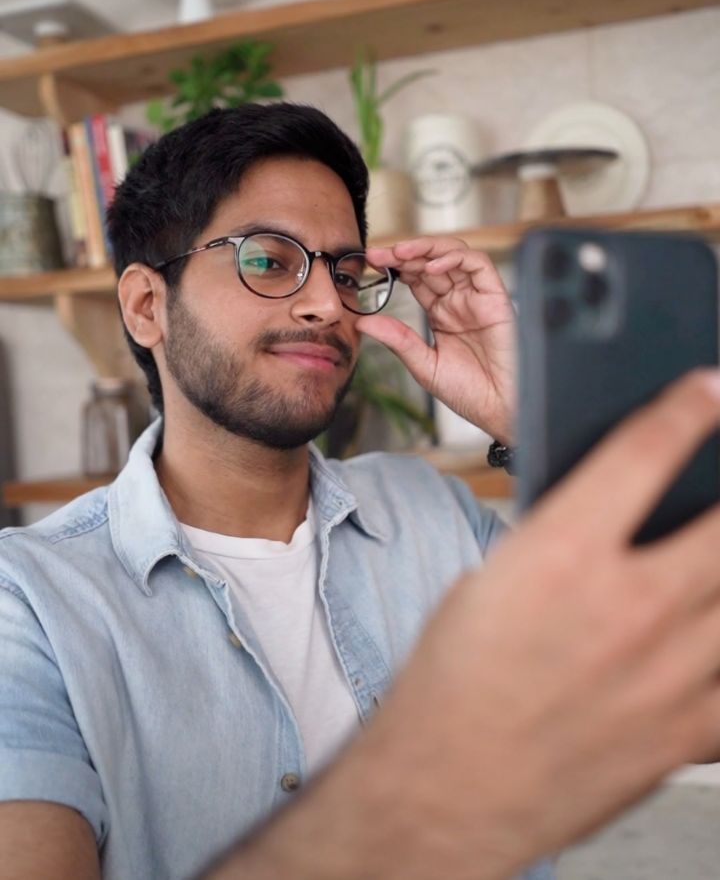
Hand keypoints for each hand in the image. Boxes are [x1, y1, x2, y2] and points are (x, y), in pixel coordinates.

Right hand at [207, 370, 719, 879]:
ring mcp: (668, 674)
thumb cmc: (453, 683)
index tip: (708, 390)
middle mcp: (628, 605)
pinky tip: (711, 642)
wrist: (446, 789)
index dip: (688, 408)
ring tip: (712, 558)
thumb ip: (561, 546)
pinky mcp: (684, 734)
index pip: (647, 450)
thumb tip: (608, 526)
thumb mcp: (490, 582)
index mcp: (562, 554)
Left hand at [358, 237, 515, 442]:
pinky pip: (478, 265)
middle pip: (431, 262)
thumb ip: (398, 340)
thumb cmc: (470, 393)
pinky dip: (455, 258)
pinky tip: (432, 265)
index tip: (370, 263)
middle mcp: (459, 301)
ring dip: (426, 249)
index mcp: (442, 314)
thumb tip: (362, 322)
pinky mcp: (496, 297)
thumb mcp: (424, 365)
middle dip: (404, 253)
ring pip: (453, 255)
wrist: (500, 409)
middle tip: (378, 255)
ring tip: (400, 253)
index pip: (416, 278)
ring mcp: (477, 297)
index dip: (395, 266)